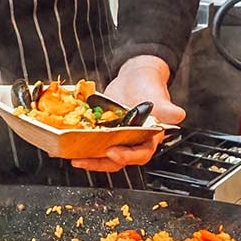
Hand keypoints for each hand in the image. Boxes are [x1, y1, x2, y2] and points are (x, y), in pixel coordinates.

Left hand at [69, 56, 184, 173]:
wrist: (135, 77)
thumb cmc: (150, 87)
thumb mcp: (158, 96)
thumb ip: (166, 108)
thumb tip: (176, 115)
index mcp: (148, 138)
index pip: (139, 154)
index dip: (127, 157)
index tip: (113, 153)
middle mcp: (130, 142)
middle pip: (116, 160)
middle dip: (99, 163)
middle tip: (83, 160)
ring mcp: (115, 138)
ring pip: (101, 153)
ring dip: (87, 157)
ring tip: (72, 156)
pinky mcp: (101, 132)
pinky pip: (89, 141)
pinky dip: (77, 143)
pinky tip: (64, 144)